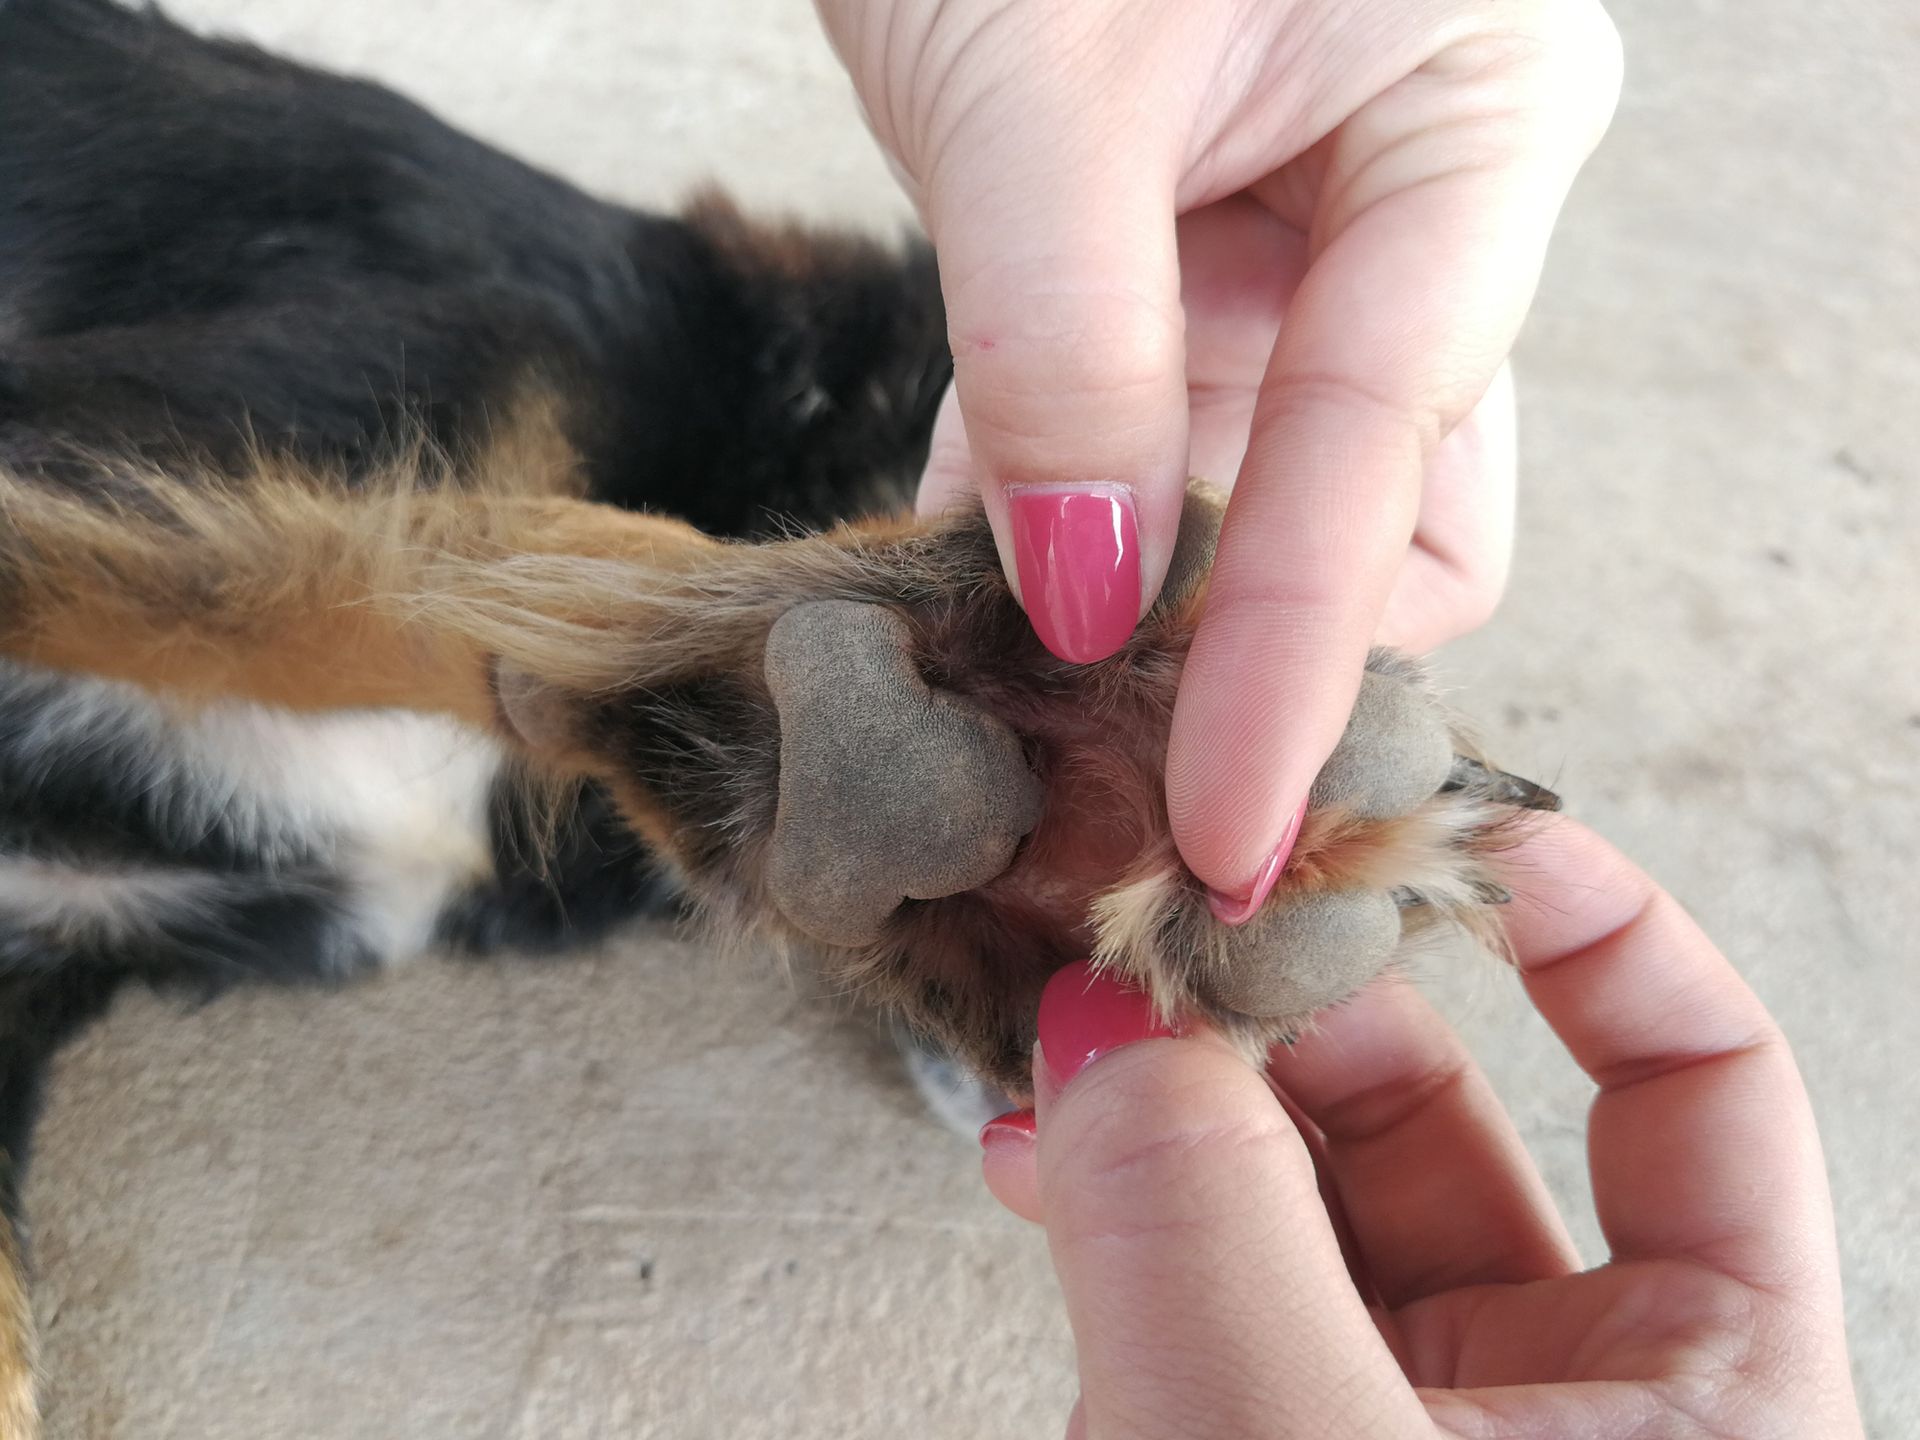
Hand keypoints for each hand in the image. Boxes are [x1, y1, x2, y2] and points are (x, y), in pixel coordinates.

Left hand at [814, 0, 1620, 912]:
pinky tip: (964, 595)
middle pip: (1387, 519)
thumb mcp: (1045, 92)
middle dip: (1257, 652)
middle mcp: (1416, 210)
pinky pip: (1137, 448)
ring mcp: (1297, 251)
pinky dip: (1053, 524)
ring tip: (1022, 718)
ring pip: (1254, 507)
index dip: (1301, 663)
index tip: (1224, 831)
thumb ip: (1071, 348)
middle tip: (1114, 768)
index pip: (1400, 464)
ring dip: (1138, 614)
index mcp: (1478, 130)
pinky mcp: (1180, 277)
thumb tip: (1083, 598)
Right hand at [977, 818, 1863, 1438]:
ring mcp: (1406, 1433)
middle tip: (1170, 930)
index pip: (1702, 1083)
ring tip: (1068, 1048)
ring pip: (1299, 1201)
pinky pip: (1209, 1290)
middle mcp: (1571, 1405)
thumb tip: (1105, 1019)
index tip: (1451, 821)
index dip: (1594, 926)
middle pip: (1446, 1116)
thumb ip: (1206, 1220)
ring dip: (1174, 1113)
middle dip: (1292, 1013)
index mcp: (1712, 1395)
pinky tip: (1045, 1171)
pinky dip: (1126, 1219)